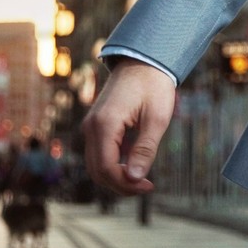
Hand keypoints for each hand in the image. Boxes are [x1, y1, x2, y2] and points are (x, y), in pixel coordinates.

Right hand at [83, 61, 175, 196]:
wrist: (143, 60)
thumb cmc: (153, 86)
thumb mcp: (156, 118)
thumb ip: (145, 149)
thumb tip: (135, 178)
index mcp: (104, 124)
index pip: (105, 167)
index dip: (125, 183)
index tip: (148, 186)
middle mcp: (91, 127)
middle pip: (96, 170)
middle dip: (120, 184)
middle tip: (147, 186)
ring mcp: (91, 126)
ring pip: (95, 164)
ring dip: (115, 177)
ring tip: (141, 180)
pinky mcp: (96, 125)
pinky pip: (99, 153)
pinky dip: (112, 165)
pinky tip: (132, 166)